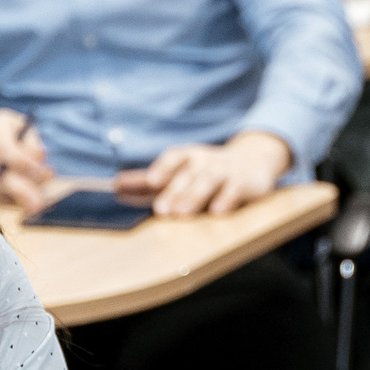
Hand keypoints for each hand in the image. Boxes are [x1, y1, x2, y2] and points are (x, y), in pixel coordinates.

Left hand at [113, 131, 290, 215]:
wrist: (253, 160)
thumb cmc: (206, 171)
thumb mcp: (179, 172)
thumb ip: (149, 182)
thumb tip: (116, 186)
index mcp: (189, 157)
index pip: (174, 158)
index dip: (162, 168)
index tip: (150, 181)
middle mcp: (207, 161)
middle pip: (189, 174)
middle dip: (175, 191)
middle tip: (161, 210)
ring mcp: (227, 172)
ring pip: (210, 180)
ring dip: (195, 195)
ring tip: (183, 212)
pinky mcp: (246, 184)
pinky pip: (236, 190)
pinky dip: (227, 200)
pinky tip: (218, 211)